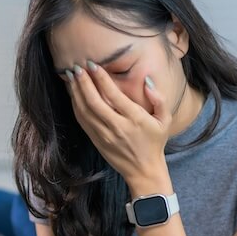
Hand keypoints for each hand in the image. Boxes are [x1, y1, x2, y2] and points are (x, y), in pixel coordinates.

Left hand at [61, 61, 171, 181]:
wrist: (144, 171)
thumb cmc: (155, 142)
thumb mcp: (165, 120)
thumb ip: (159, 99)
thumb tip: (147, 81)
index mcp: (135, 119)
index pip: (114, 95)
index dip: (101, 78)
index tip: (93, 65)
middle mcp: (118, 127)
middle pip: (94, 102)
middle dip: (83, 83)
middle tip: (77, 67)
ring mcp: (105, 135)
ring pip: (84, 111)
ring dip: (76, 92)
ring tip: (71, 76)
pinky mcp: (96, 141)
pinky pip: (82, 121)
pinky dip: (75, 105)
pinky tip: (73, 94)